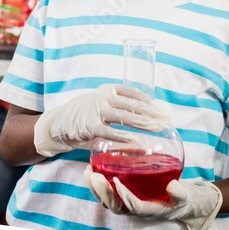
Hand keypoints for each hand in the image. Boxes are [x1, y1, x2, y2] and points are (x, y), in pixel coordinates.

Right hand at [33, 85, 170, 156]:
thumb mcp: (105, 103)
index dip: (149, 102)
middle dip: (151, 113)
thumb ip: (121, 106)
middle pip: (132, 104)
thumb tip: (148, 116)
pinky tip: (133, 140)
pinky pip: (108, 131)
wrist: (62, 121)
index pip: (133, 92)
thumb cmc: (90, 114)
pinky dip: (121, 136)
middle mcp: (103, 96)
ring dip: (142, 123)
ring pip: (123, 116)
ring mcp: (96, 110)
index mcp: (109, 89)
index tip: (162, 111)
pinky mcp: (89, 125)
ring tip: (156, 128)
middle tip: (166, 121)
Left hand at [84, 168, 222, 229]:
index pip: (132, 206)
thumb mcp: (186, 196)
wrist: (184, 201)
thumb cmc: (184, 199)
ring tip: (88, 171)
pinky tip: (94, 167)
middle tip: (94, 174)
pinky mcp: (126, 194)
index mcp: (149, 210)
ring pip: (108, 200)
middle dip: (102, 191)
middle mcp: (135, 208)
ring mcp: (129, 202)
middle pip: (114, 205)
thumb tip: (172, 185)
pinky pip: (109, 192)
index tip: (116, 181)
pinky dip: (99, 182)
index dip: (124, 196)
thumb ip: (180, 192)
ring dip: (96, 188)